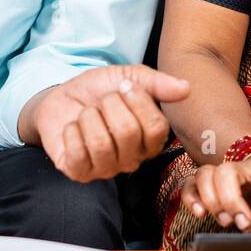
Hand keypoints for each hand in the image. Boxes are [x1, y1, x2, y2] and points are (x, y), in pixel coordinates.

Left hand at [23, 64, 191, 181]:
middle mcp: (132, 159)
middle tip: (103, 101)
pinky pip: (78, 155)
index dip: (139, 102)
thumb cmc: (100, 90)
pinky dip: (71, 132)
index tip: (124, 86)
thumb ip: (158, 83)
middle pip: (127, 133)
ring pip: (101, 144)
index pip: (156, 127)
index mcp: (150, 139)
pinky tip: (73, 128)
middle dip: (109, 105)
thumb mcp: (129, 77)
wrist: (63, 96)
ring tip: (87, 114)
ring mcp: (106, 169)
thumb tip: (186, 88)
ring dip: (88, 118)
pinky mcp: (80, 173)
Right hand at [181, 153, 250, 234]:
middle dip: (231, 201)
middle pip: (226, 172)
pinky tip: (199, 213)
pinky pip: (190, 183)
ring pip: (205, 174)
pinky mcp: (209, 183)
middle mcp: (244, 167)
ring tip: (225, 220)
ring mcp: (224, 173)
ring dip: (211, 200)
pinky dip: (190, 198)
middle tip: (243, 223)